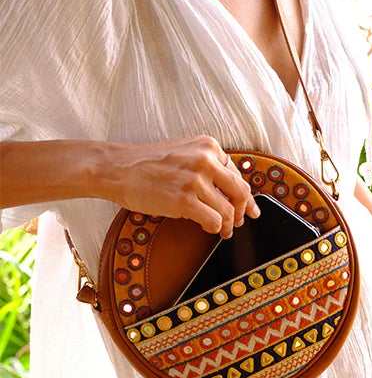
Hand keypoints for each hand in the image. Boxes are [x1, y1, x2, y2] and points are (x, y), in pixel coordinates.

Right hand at [106, 136, 259, 238]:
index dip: (244, 195)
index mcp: (208, 146)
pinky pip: (214, 220)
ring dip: (228, 224)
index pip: (237, 174)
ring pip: (228, 209)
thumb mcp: (183, 154)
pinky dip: (215, 228)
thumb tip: (228, 190)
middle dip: (242, 210)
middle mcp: (206, 160)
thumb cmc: (146, 164)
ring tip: (223, 231)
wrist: (118, 169)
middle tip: (238, 222)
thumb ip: (206, 166)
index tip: (248, 207)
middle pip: (240, 191)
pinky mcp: (185, 200)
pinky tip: (209, 229)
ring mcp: (196, 180)